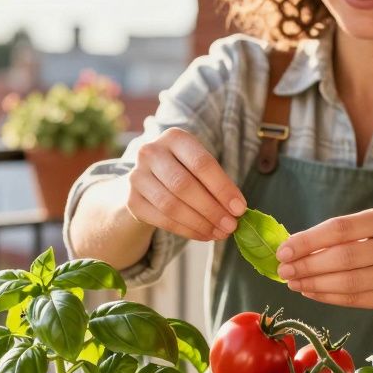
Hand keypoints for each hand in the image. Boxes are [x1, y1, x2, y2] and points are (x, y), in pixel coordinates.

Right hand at [126, 128, 246, 241]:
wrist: (147, 182)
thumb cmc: (183, 172)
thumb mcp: (199, 168)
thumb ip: (217, 185)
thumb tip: (237, 212)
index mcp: (174, 137)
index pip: (201, 163)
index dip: (222, 188)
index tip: (239, 209)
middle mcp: (151, 152)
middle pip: (184, 185)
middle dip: (211, 209)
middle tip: (230, 226)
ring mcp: (137, 176)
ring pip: (171, 205)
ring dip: (199, 223)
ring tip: (219, 233)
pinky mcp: (132, 201)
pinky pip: (162, 220)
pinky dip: (186, 231)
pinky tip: (203, 235)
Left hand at [275, 208, 372, 311]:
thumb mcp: (363, 231)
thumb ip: (332, 237)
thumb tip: (290, 249)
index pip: (340, 228)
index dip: (308, 241)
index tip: (283, 250)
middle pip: (344, 257)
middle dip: (307, 265)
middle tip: (284, 270)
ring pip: (348, 282)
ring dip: (314, 283)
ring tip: (293, 282)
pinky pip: (354, 300)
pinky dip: (327, 297)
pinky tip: (310, 291)